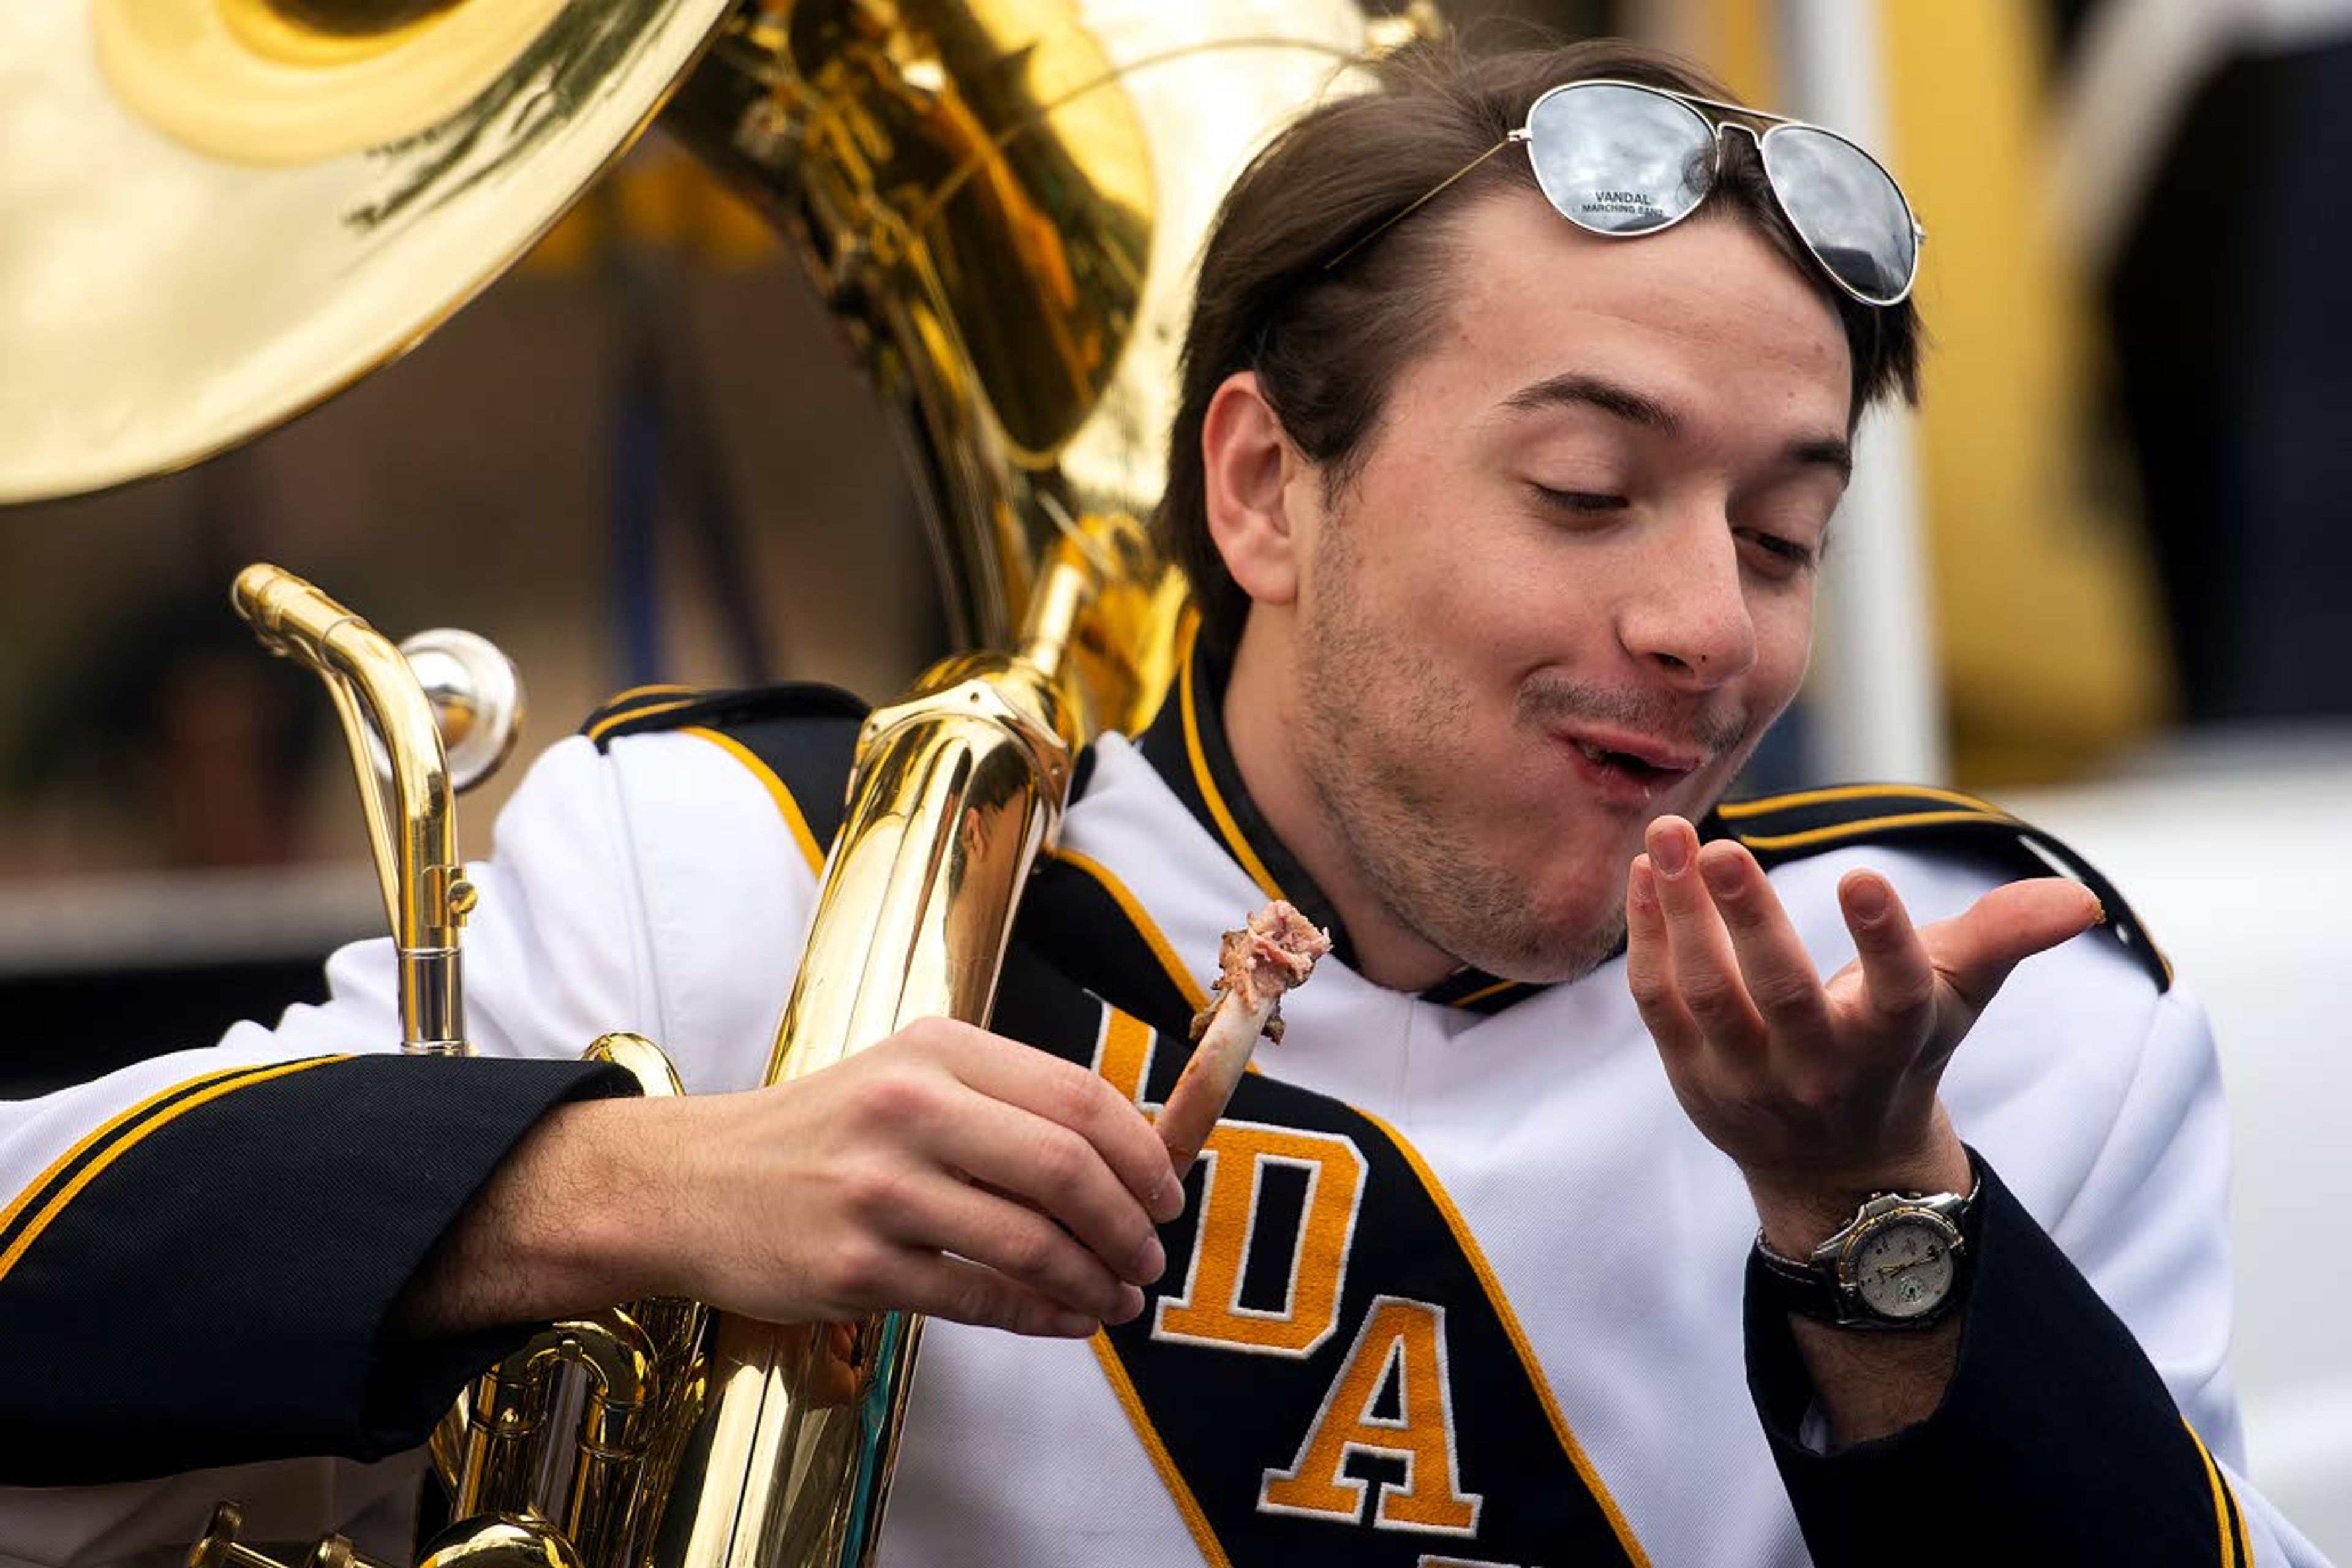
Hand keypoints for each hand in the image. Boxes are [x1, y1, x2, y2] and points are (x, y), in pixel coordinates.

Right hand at [409, 1018, 1182, 1340]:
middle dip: (1129, 1222)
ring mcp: (878, 1189)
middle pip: (1066, 1168)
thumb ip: (1008, 1102)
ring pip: (1029, 1242)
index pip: (1077, 1097)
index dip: (1143, 1153)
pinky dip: (1040, 1315)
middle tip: (1151, 1253)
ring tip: (1119, 1295)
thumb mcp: (909, 1077)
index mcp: (936, 1049)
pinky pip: (978, 1297)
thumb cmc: (822, 1133)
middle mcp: (909, 1107)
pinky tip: (1065, 1318)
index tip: (1168, 1192)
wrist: (690, 1182)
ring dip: (1094, 1279)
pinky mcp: (854, 1266)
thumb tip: (1131, 1153)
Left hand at [1624, 815, 2101, 1250]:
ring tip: (1667, 836)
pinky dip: (1647, 939)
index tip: (1863, 876)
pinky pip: (1660, 1004)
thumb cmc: (1897, 1050)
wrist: (1832, 1165)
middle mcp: (1822, 1066)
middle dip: (1749, 918)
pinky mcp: (1692, 1075)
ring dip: (1682, 916)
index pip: (1899, 993)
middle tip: (1719, 847)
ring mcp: (1750, 1077)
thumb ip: (2006, 937)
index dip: (1885, 940)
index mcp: (1894, 1041)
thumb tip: (2080, 900)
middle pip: (1783, 992)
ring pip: (1709, 994)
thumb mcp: (1956, 996)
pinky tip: (1643, 873)